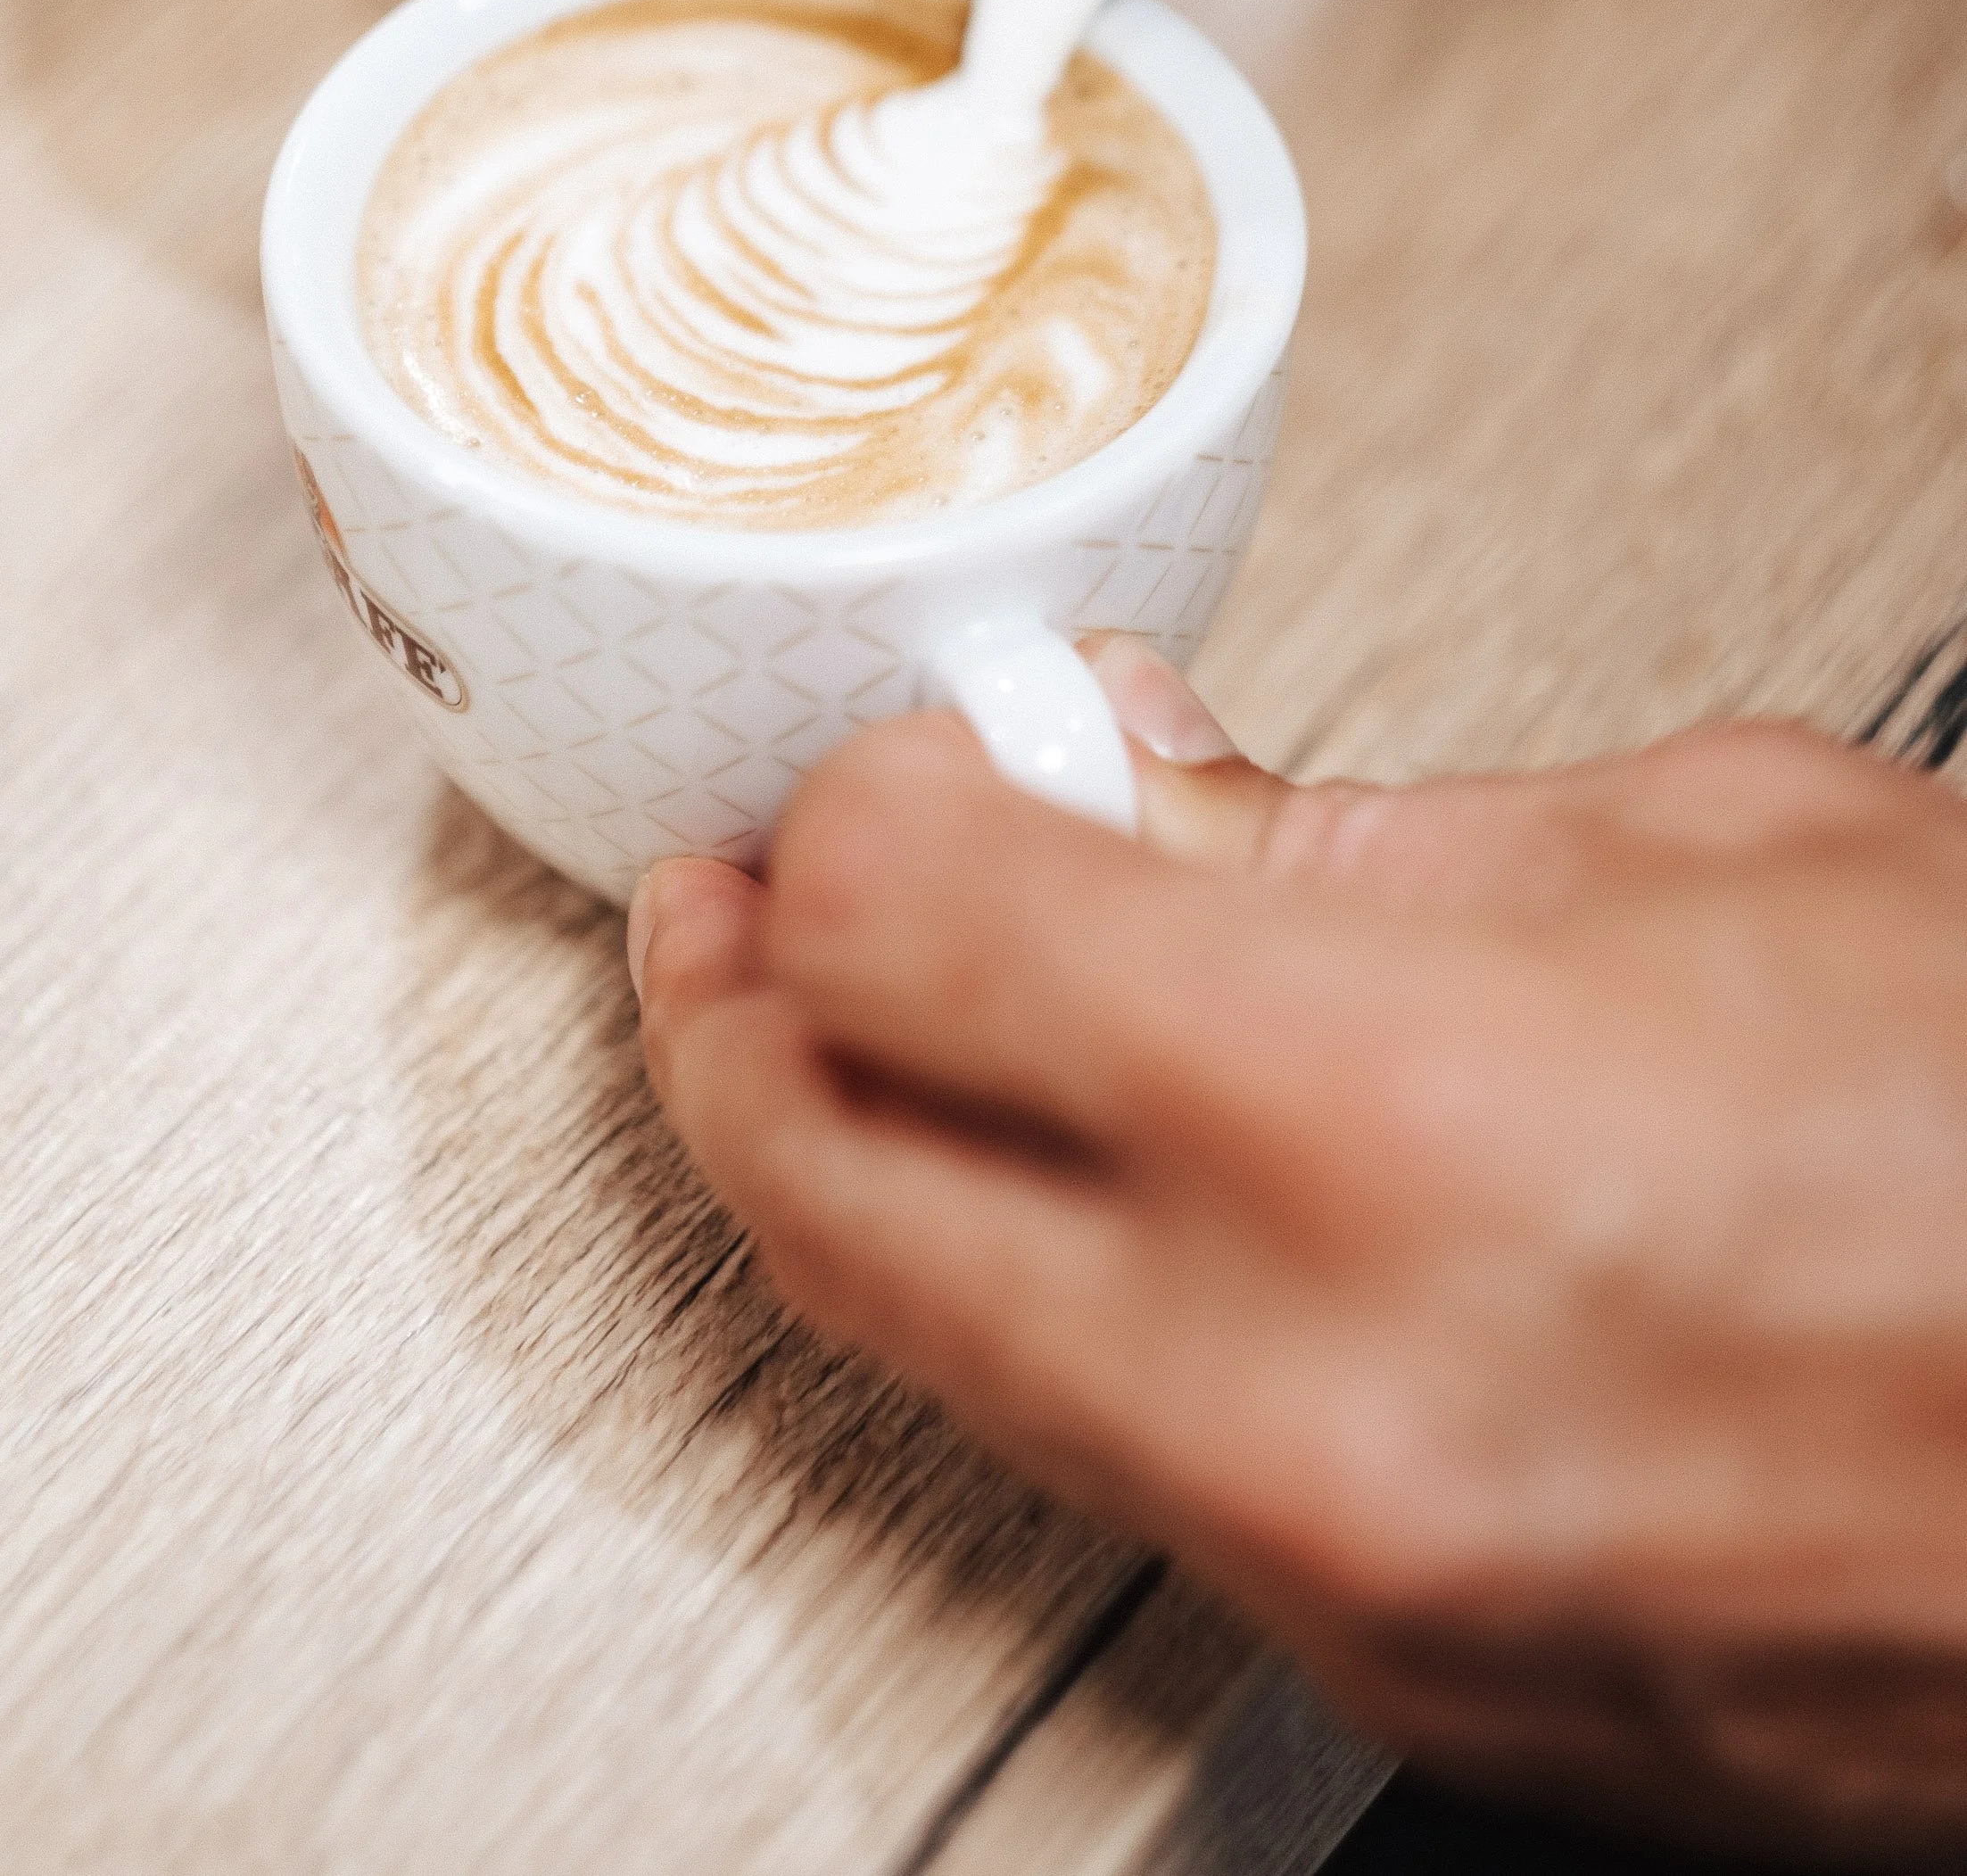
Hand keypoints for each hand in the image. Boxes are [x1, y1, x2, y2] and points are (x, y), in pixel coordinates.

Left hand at [632, 660, 1966, 1856]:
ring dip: (880, 1169)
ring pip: (950, 1360)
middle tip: (747, 909)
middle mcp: (1335, 1400)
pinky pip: (1130, 1475)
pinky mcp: (1421, 1690)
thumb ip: (1340, 828)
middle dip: (743, 1020)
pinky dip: (1059, 1316)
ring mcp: (1363, 1591)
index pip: (907, 935)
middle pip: (832, 1194)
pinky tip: (1110, 1192)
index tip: (878, 767)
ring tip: (904, 1022)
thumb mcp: (1714, 846)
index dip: (848, 816)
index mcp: (1402, 1118)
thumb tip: (1117, 778)